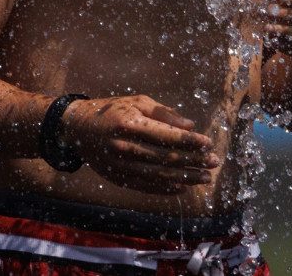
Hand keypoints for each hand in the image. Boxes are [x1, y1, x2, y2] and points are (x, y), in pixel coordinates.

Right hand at [60, 95, 220, 194]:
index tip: (209, 144)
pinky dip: (165, 189)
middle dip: (194, 162)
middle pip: (166, 158)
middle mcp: (125, 147)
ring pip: (159, 176)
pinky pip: (146, 186)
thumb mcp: (137, 102)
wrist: (77, 129)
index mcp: (130, 124)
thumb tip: (190, 125)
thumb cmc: (112, 110)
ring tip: (204, 178)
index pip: (167, 137)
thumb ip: (164, 114)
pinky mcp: (118, 178)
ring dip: (185, 178)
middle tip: (214, 163)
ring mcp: (120, 166)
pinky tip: (182, 188)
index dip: (191, 142)